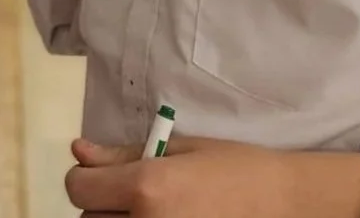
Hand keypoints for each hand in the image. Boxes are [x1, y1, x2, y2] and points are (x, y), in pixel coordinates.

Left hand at [65, 136, 359, 217]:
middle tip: (131, 192)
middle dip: (103, 202)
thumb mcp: (177, 149)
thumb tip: (79, 151)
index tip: (100, 172)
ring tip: (150, 210)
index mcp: (146, 187)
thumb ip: (123, 154)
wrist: (281, 203)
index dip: (84, 177)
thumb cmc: (232, 167)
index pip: (79, 188)